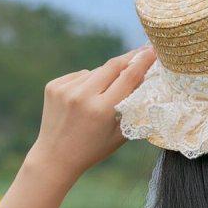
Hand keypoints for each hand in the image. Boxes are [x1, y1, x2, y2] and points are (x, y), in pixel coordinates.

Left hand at [27, 47, 157, 183]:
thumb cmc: (92, 149)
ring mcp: (65, 90)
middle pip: (113, 66)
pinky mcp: (53, 86)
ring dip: (104, 77)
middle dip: (128, 58)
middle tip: (141, 52)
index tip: (153, 50)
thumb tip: (145, 78)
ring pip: (95, 71)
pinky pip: (79, 76)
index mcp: (102, 110)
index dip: (143, 62)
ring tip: (102, 97)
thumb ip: (133, 108)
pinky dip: (86, 82)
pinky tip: (82, 101)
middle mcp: (82, 96)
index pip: (128, 77)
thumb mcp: (119, 134)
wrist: (54, 158)